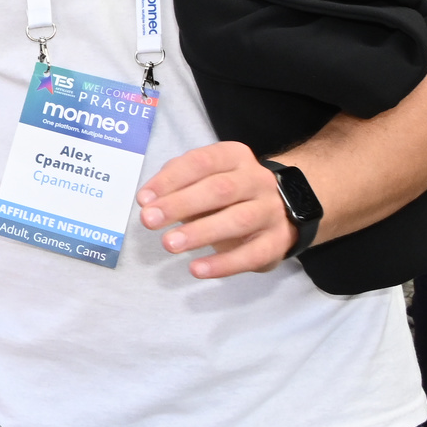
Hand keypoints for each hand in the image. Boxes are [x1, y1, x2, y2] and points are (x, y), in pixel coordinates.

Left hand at [137, 142, 293, 278]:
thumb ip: (177, 183)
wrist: (283, 210)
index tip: (144, 199)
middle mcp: (257, 180)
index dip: (170, 180)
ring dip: (200, 233)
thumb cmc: (229, 194)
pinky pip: (252, 255)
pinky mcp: (278, 241)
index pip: (201, 162)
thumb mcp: (204, 178)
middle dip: (180, 204)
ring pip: (238, 220)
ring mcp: (271, 210)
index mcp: (235, 157)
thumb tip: (148, 200)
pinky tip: (197, 269)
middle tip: (149, 220)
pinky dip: (223, 264)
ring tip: (169, 244)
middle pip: (219, 189)